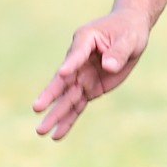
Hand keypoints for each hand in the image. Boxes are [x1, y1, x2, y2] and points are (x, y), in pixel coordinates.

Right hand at [33, 7, 151, 139]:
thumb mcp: (128, 39)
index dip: (71, 64)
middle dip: (51, 95)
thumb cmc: (127, 31)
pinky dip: (68, 120)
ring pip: (67, 98)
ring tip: (41, 131)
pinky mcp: (89, 88)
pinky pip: (77, 106)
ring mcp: (81, 76)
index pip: (77, 53)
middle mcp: (77, 60)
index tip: (62, 74)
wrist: (129, 32)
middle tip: (37, 108)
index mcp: (85, 40)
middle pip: (63, 80)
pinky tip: (57, 135)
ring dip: (55, 114)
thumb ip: (118, 52)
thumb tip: (109, 66)